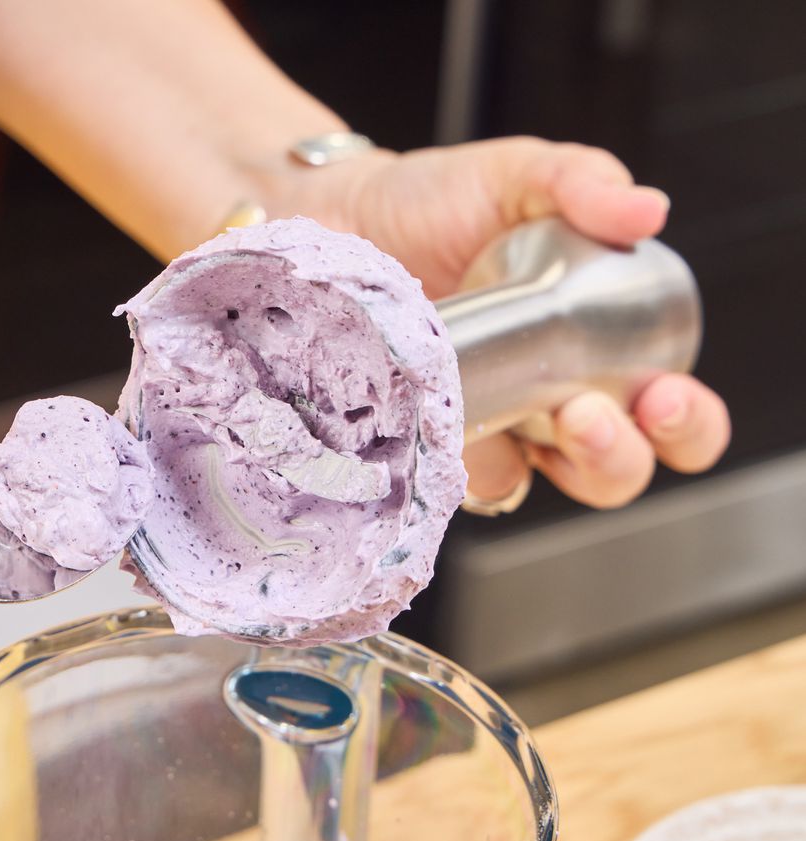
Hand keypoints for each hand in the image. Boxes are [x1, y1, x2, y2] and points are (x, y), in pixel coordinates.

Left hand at [261, 136, 730, 507]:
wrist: (333, 215)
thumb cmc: (431, 200)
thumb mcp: (517, 173)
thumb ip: (583, 181)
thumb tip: (647, 211)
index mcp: (597, 350)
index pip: (667, 415)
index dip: (685, 423)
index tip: (663, 394)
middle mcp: (548, 401)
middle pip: (615, 471)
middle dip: (620, 457)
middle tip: (589, 413)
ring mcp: (485, 427)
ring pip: (538, 487)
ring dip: (550, 469)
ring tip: (544, 417)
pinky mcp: (422, 444)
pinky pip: (453, 480)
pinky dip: (465, 462)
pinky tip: (453, 423)